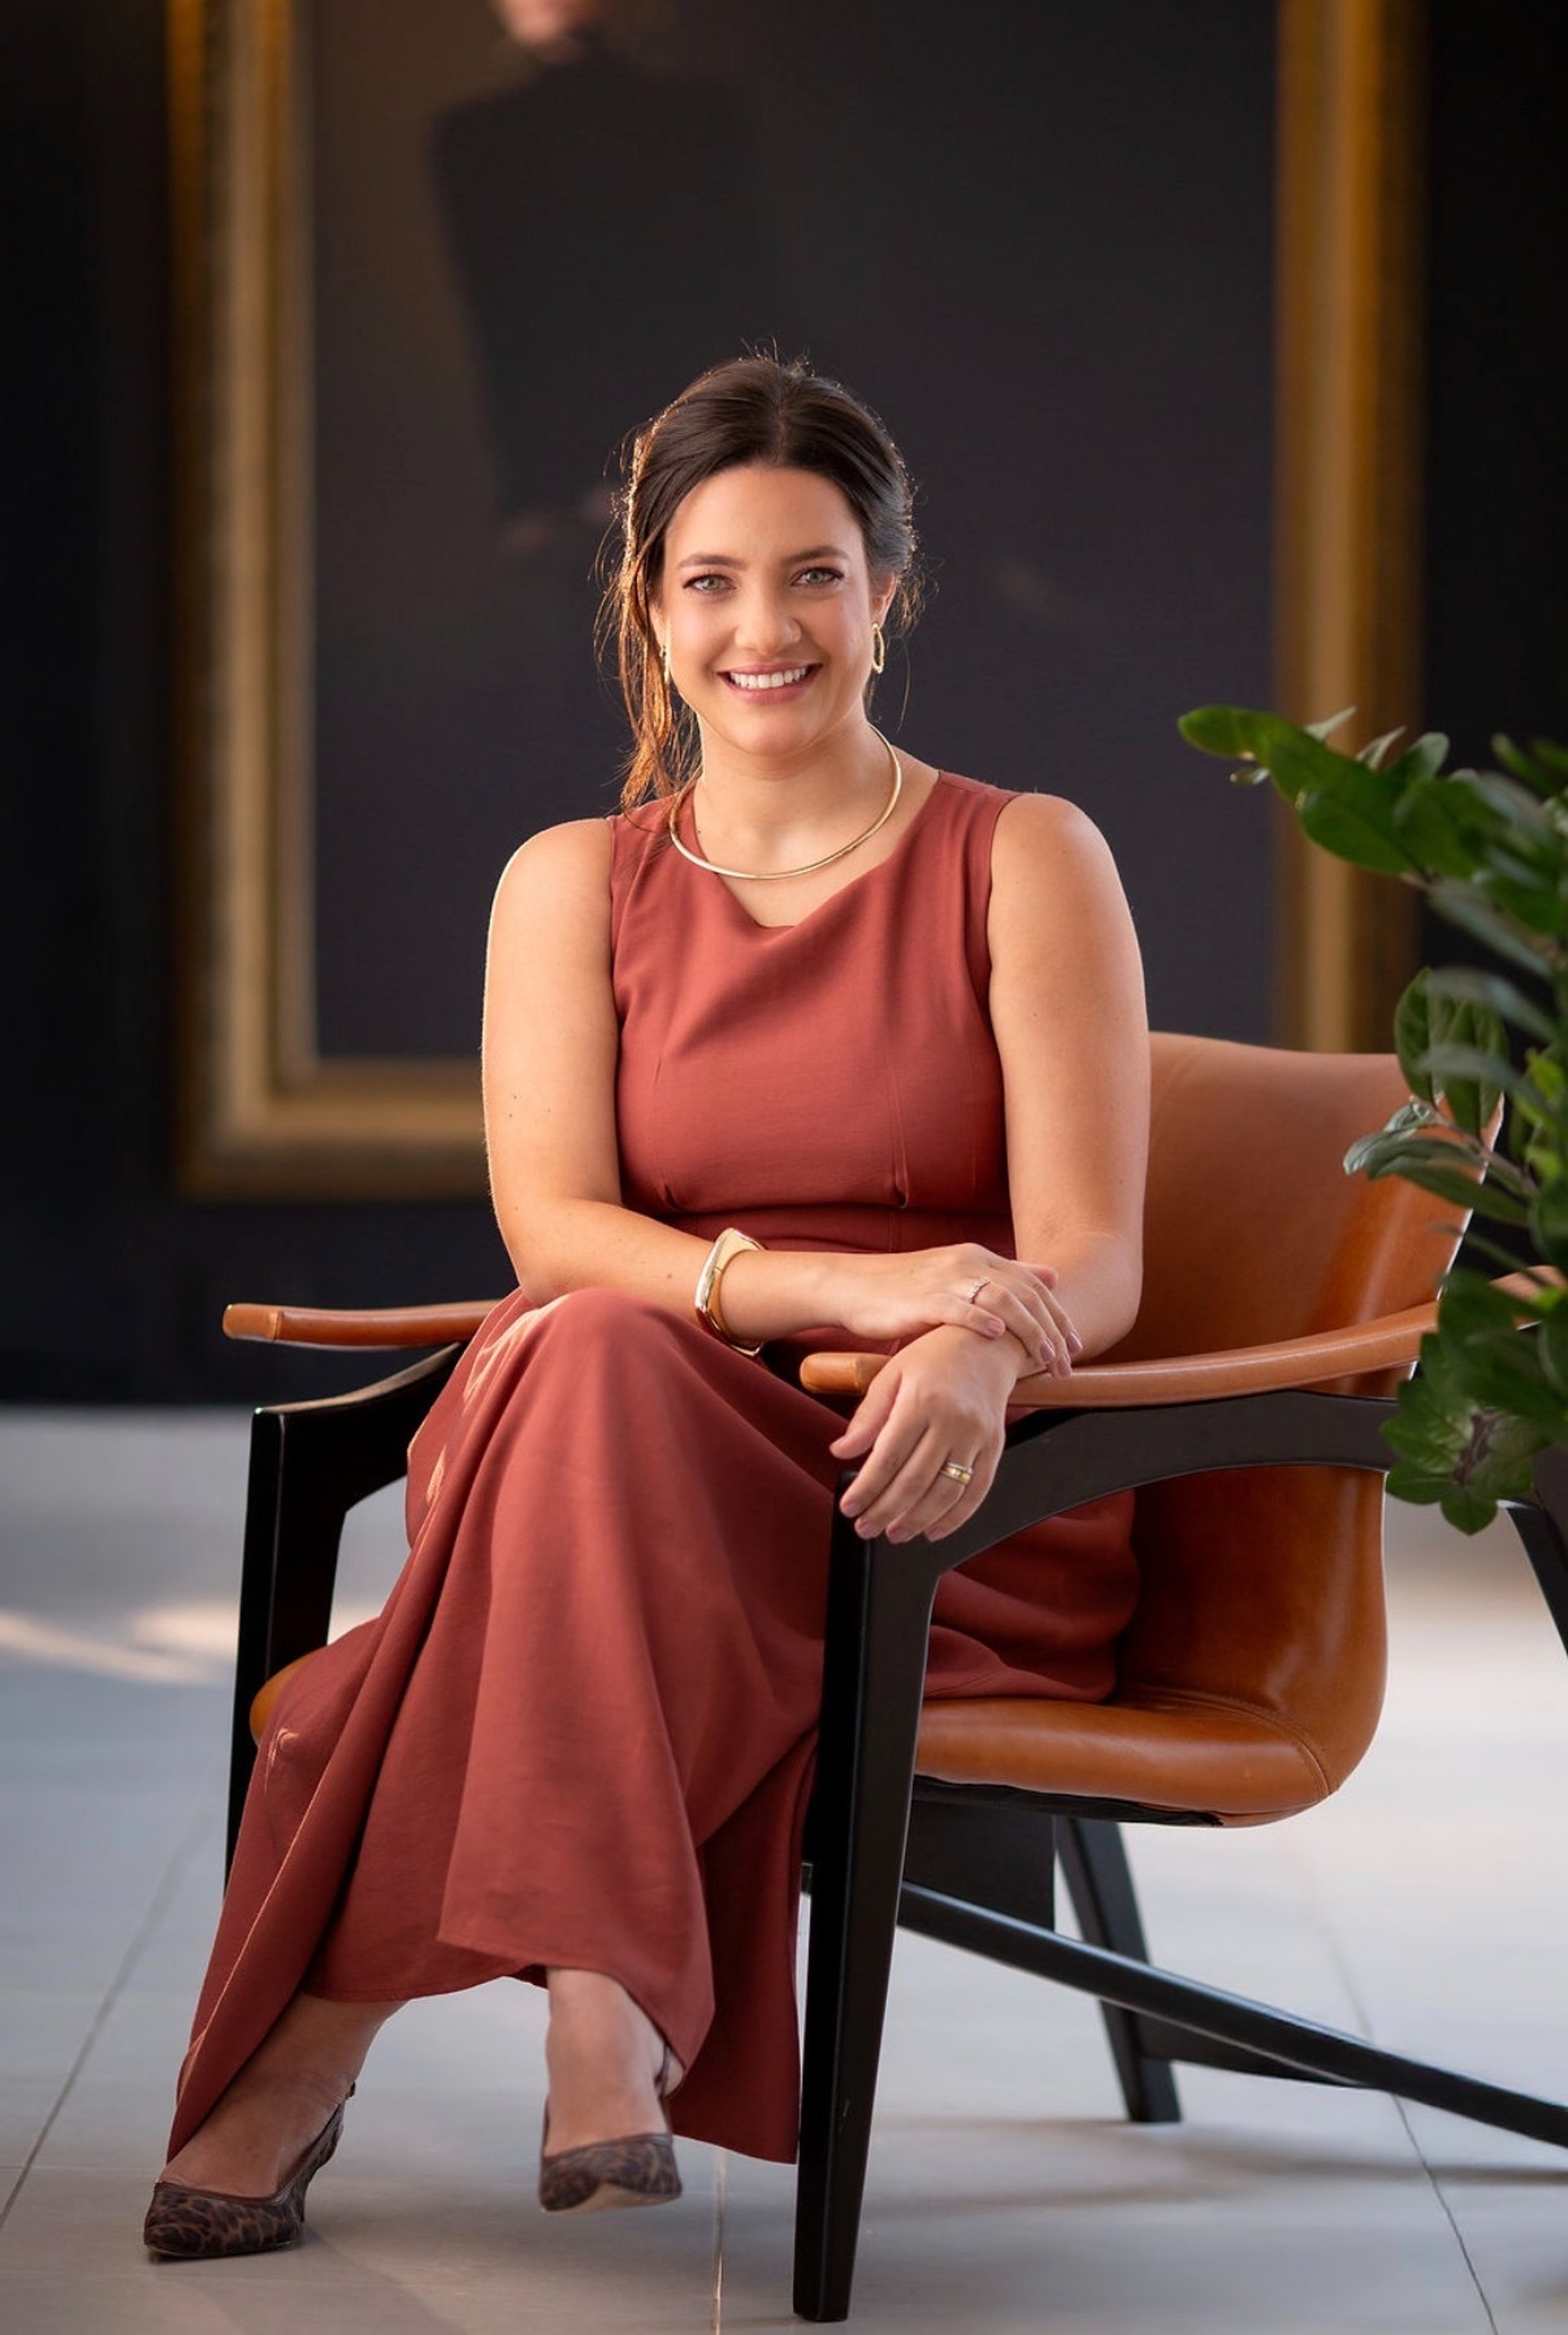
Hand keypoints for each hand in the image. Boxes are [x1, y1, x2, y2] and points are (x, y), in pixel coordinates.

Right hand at [822, 1245, 1080, 1375]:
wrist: (854, 1286)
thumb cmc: (907, 1290)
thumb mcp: (960, 1277)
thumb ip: (1005, 1276)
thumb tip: (1053, 1276)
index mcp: (979, 1258)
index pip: (1034, 1285)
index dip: (1058, 1315)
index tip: (1075, 1346)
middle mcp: (968, 1262)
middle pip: (1025, 1294)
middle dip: (1051, 1330)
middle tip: (1066, 1363)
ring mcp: (945, 1278)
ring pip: (1001, 1299)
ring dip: (1028, 1330)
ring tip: (1043, 1358)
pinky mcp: (922, 1298)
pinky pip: (957, 1306)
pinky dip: (980, 1319)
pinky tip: (997, 1335)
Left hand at [828, 1325, 1025, 1543]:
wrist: (986, 1344)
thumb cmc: (932, 1358)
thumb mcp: (892, 1375)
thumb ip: (867, 1416)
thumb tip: (840, 1451)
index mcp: (921, 1400)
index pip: (888, 1456)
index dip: (866, 1488)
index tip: (849, 1507)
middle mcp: (952, 1420)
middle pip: (915, 1480)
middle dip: (885, 1511)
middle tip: (865, 1528)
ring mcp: (977, 1435)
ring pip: (946, 1492)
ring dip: (917, 1520)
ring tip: (894, 1534)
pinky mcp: (995, 1446)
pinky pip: (977, 1491)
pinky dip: (956, 1517)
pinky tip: (933, 1531)